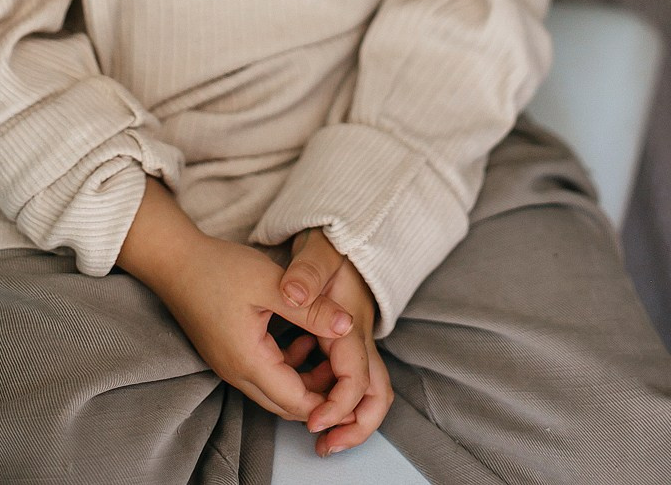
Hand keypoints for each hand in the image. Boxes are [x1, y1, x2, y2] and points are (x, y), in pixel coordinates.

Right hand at [152, 232, 356, 423]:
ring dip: (305, 379)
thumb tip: (348, 327)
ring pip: (276, 391)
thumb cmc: (218, 268)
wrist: (174, 260)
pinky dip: (288, 366)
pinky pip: (264, 375)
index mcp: (248, 362)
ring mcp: (230, 366)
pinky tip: (302, 336)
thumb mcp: (271, 284)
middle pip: (287, 404)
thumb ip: (311, 309)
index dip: (330, 402)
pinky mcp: (228, 354)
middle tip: (349, 370)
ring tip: (329, 348)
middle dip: (321, 395)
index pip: (297, 403)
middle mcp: (237, 373)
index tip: (355, 388)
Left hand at [279, 228, 393, 456]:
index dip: (338, 406)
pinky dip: (324, 385)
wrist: (341, 226)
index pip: (357, 378)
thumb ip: (306, 276)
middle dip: (355, 425)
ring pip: (360, 386)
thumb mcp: (316, 252)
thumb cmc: (329, 240)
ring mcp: (354, 335)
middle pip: (375, 393)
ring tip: (311, 426)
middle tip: (326, 445)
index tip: (313, 423)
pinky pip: (341, 371)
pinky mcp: (343, 333)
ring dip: (339, 410)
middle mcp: (359, 334)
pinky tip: (295, 373)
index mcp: (352, 323)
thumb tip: (295, 295)